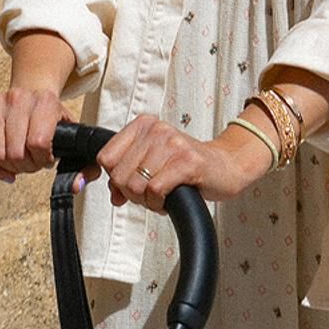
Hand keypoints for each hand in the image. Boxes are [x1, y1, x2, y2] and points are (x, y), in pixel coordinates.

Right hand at [0, 85, 69, 180]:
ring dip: (7, 167)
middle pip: (15, 153)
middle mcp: (17, 99)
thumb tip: (72, 163)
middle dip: (24, 167)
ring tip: (16, 163)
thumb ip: (67, 140)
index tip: (44, 162)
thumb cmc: (44, 110)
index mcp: (43, 100)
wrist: (30, 88)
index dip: (41, 160)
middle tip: (29, 165)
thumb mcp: (63, 120)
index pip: (38, 143)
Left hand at [91, 114, 276, 210]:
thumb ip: (123, 177)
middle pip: (118, 176)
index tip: (129, 182)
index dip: (113, 178)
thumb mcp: (147, 166)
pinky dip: (158, 203)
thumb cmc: (182, 167)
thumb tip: (113, 196)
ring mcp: (173, 144)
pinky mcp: (186, 162)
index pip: (105, 158)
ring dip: (146, 200)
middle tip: (151, 190)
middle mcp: (156, 130)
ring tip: (162, 193)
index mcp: (143, 125)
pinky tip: (168, 198)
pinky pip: (154, 190)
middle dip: (131, 193)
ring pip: (135, 186)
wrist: (223, 167)